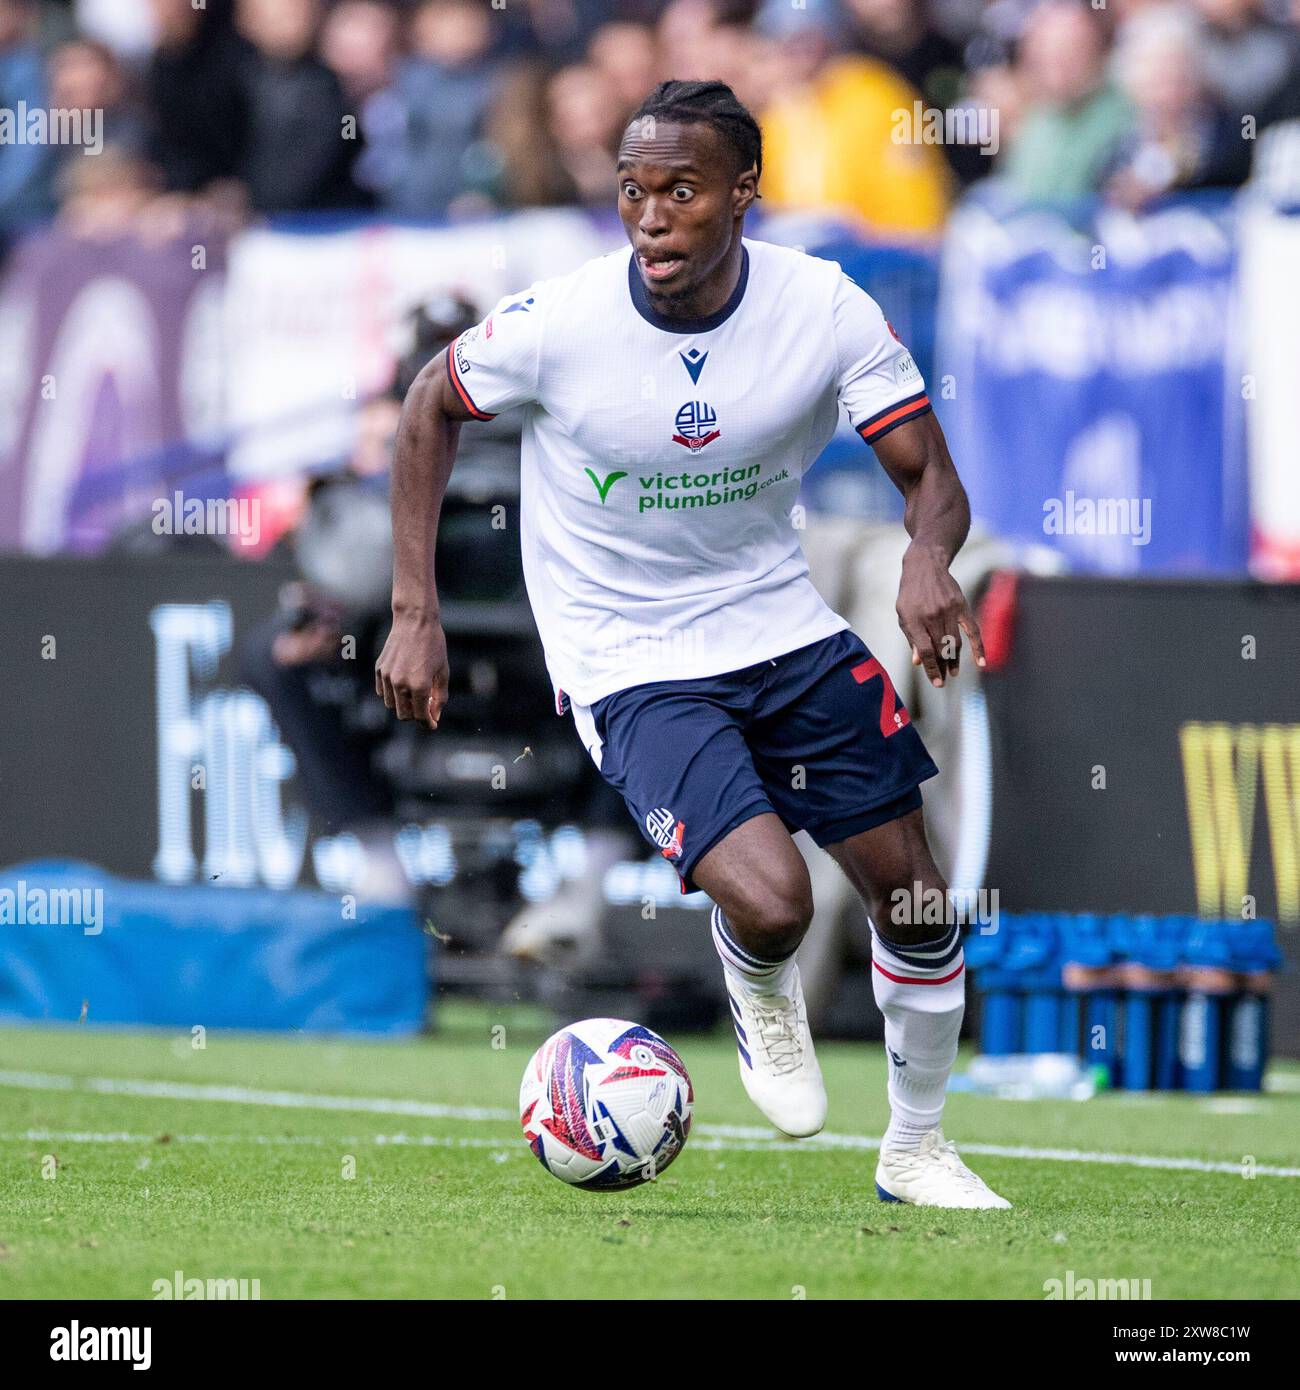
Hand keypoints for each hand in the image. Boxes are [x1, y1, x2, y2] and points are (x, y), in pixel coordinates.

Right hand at [375, 610, 448, 728]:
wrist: (414, 621)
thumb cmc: (433, 645)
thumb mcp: (443, 672)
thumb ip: (439, 697)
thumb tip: (434, 716)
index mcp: (419, 686)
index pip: (420, 716)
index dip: (428, 723)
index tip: (432, 724)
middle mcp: (400, 684)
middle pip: (404, 715)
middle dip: (415, 715)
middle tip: (425, 708)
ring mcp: (387, 677)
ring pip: (391, 705)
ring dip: (403, 705)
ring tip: (415, 693)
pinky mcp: (379, 669)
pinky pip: (382, 691)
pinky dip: (392, 693)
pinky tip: (403, 684)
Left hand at [896, 544, 984, 687]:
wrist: (925, 565)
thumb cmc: (910, 594)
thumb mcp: (903, 615)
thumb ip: (911, 638)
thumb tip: (918, 662)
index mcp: (914, 619)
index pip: (926, 650)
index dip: (931, 668)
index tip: (937, 683)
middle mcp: (932, 616)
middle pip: (941, 649)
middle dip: (942, 667)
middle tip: (943, 680)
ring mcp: (948, 610)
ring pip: (955, 642)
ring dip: (955, 660)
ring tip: (953, 673)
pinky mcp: (961, 605)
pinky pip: (973, 630)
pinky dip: (978, 647)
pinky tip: (981, 662)